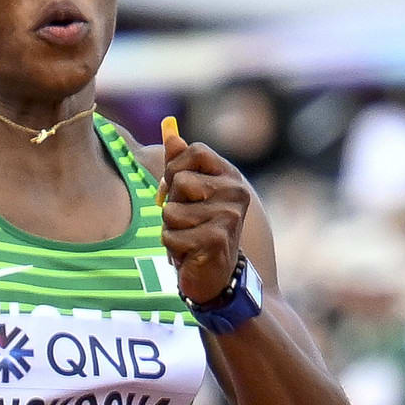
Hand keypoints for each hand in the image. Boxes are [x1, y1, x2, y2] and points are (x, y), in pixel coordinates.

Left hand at [157, 115, 249, 310]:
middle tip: (187, 221)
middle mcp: (235, 192)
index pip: (193, 150)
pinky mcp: (216, 240)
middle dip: (172, 204)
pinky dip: (172, 247)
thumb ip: (179, 162)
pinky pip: (170, 235)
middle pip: (179, 181)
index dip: (174, 167)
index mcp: (229, 175)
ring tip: (188, 237)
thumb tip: (168, 129)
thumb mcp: (189, 193)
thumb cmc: (198, 229)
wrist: (217, 276)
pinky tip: (189, 253)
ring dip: (171, 229)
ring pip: (171, 211)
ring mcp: (228, 216)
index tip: (175, 188)